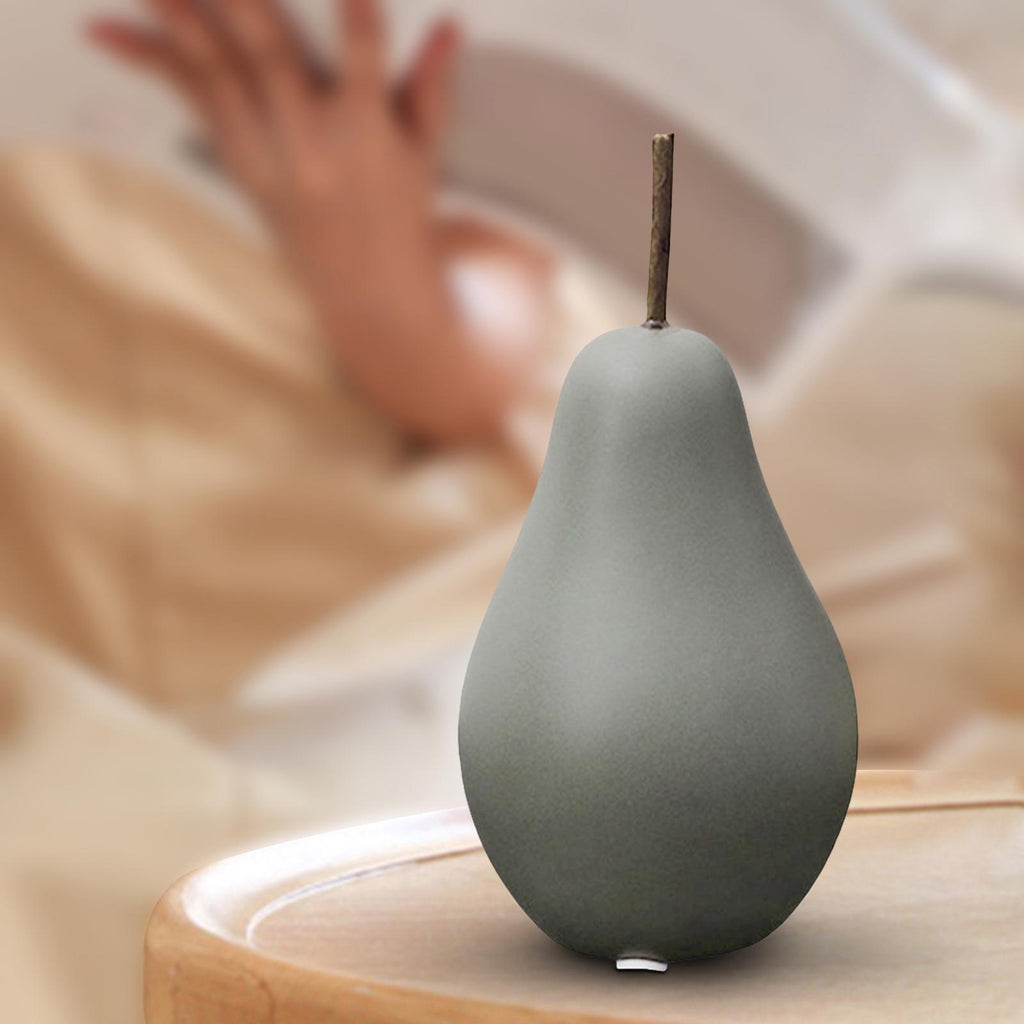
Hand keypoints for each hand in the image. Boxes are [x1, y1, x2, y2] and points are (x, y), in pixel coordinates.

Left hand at [89, 0, 531, 443]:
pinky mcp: (241, 167)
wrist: (366, 286)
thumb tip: (450, 26)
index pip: (363, 64)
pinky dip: (152, 65)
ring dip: (178, 24)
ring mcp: (270, 161)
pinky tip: (108, 34)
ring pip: (218, 79)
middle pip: (272, 62)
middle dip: (241, 4)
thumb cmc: (401, 207)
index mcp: (368, 137)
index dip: (356, 22)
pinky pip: (194, 105)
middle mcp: (314, 149)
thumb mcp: (426, 151)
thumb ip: (432, 86)